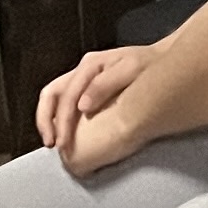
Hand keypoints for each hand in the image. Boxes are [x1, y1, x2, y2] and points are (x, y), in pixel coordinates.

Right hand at [38, 44, 155, 169]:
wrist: (160, 62)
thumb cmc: (149, 66)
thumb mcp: (132, 69)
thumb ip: (106, 84)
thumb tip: (83, 106)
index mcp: (91, 64)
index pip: (67, 94)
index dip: (63, 120)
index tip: (64, 142)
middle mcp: (82, 71)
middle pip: (52, 94)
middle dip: (48, 121)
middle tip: (53, 144)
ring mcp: (82, 79)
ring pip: (53, 98)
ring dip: (48, 121)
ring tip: (52, 143)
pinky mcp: (86, 89)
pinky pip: (63, 103)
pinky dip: (58, 120)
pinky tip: (64, 135)